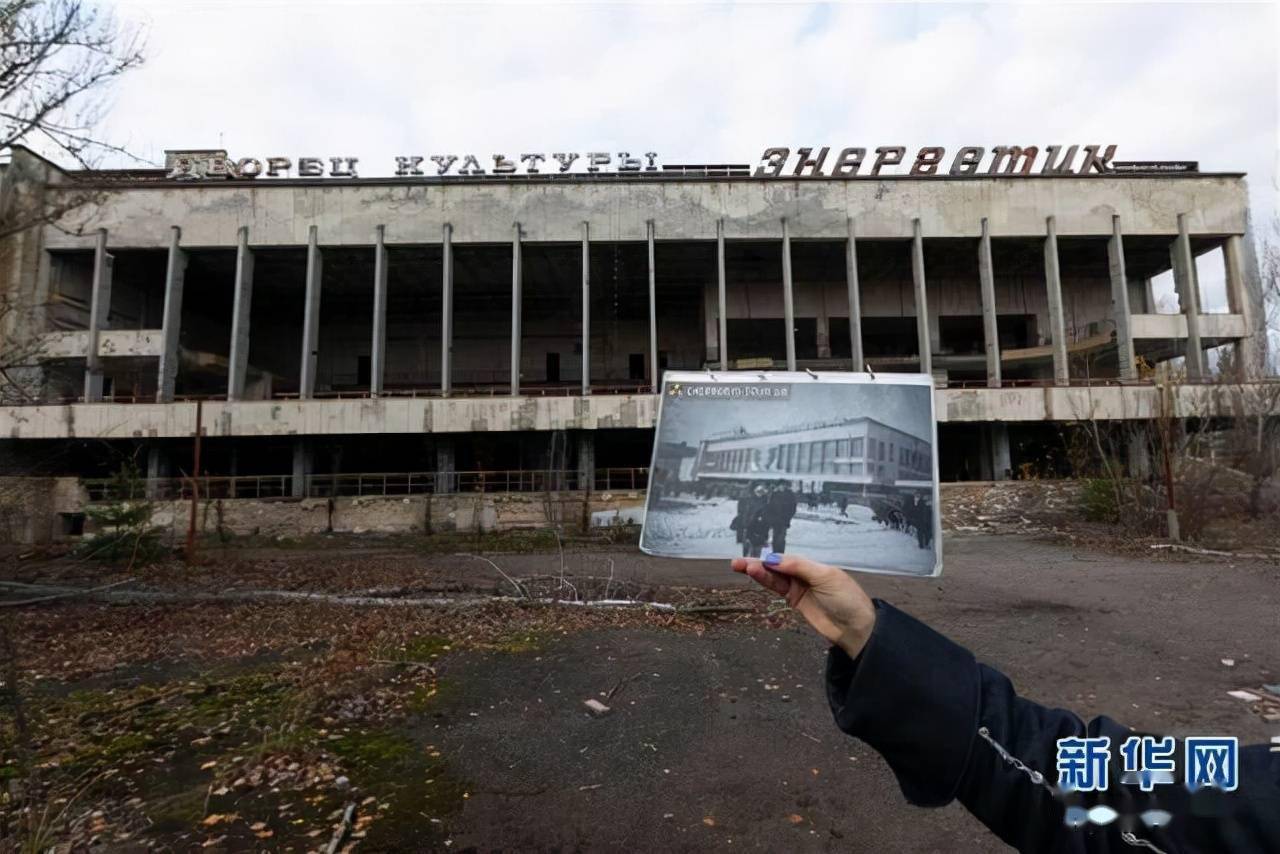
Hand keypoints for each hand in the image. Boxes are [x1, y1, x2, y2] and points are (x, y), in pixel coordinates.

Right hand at [732, 553, 875, 658]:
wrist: (855, 628)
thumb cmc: (846, 599)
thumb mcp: (826, 577)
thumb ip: (800, 567)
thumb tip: (774, 559)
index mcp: (814, 565)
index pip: (788, 558)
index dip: (773, 559)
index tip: (759, 560)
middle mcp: (804, 574)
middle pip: (777, 566)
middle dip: (759, 564)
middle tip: (737, 563)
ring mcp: (799, 588)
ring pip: (774, 577)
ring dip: (758, 573)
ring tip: (741, 567)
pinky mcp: (795, 601)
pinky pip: (777, 589)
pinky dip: (766, 582)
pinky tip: (755, 576)